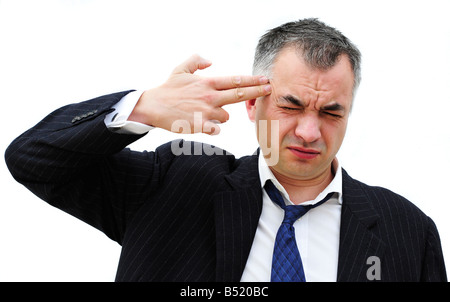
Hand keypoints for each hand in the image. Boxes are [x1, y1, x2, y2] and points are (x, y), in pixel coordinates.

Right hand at [128, 54, 271, 134]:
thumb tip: (211, 62)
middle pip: (240, 94)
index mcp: (208, 83)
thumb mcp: (181, 68)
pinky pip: (216, 129)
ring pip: (226, 116)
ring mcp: (206, 112)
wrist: (153, 106)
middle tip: (269, 89)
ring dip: (221, 115)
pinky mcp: (200, 125)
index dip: (253, 80)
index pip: (236, 80)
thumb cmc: (168, 88)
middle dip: (257, 91)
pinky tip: (206, 125)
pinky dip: (214, 128)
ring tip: (205, 112)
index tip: (265, 80)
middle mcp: (210, 96)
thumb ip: (197, 61)